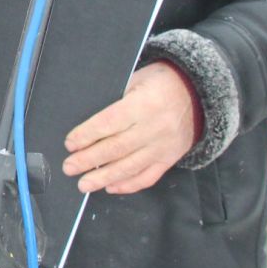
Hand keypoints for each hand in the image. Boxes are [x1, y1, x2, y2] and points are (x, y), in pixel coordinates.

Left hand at [62, 62, 196, 194]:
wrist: (197, 94)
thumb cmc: (159, 83)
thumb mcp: (136, 80)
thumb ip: (115, 100)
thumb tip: (87, 124)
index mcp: (143, 104)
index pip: (109, 123)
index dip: (87, 135)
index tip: (70, 144)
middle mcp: (155, 128)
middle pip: (116, 148)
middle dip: (89, 160)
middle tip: (69, 167)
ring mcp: (164, 146)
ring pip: (130, 166)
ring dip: (104, 177)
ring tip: (84, 184)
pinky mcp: (170, 158)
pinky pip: (149, 176)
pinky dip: (129, 184)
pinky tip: (111, 187)